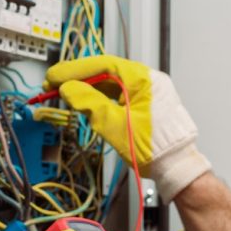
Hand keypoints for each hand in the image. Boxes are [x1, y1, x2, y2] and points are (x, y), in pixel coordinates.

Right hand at [45, 55, 210, 202]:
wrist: (177, 167)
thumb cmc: (153, 147)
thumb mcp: (114, 125)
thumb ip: (89, 103)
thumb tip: (68, 89)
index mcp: (144, 79)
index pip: (103, 64)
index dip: (74, 69)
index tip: (54, 77)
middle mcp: (148, 80)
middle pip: (106, 70)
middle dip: (78, 78)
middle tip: (53, 85)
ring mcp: (148, 91)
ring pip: (111, 82)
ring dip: (87, 86)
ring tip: (65, 94)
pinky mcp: (145, 103)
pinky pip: (119, 92)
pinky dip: (100, 95)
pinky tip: (85, 100)